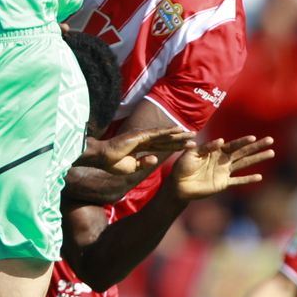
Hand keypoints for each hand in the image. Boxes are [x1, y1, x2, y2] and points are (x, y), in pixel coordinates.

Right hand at [80, 124, 194, 174]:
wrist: (102, 157)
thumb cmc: (112, 163)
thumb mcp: (131, 167)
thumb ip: (143, 163)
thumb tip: (155, 159)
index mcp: (142, 147)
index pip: (162, 146)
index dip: (175, 146)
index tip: (186, 146)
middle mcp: (144, 139)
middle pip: (167, 139)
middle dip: (181, 139)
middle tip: (195, 137)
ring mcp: (143, 136)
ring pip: (165, 135)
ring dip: (179, 134)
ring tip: (192, 133)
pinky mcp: (140, 135)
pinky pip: (157, 133)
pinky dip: (168, 131)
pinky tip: (178, 129)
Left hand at [171, 136, 275, 201]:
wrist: (178, 185)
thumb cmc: (183, 166)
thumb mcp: (192, 153)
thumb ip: (206, 147)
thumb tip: (221, 141)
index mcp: (216, 151)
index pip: (233, 145)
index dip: (243, 141)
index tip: (254, 137)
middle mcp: (223, 160)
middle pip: (243, 152)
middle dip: (257, 146)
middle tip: (271, 140)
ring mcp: (224, 172)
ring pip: (244, 164)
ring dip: (257, 159)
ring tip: (271, 153)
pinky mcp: (223, 183)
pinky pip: (237, 181)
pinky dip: (248, 179)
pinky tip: (259, 177)